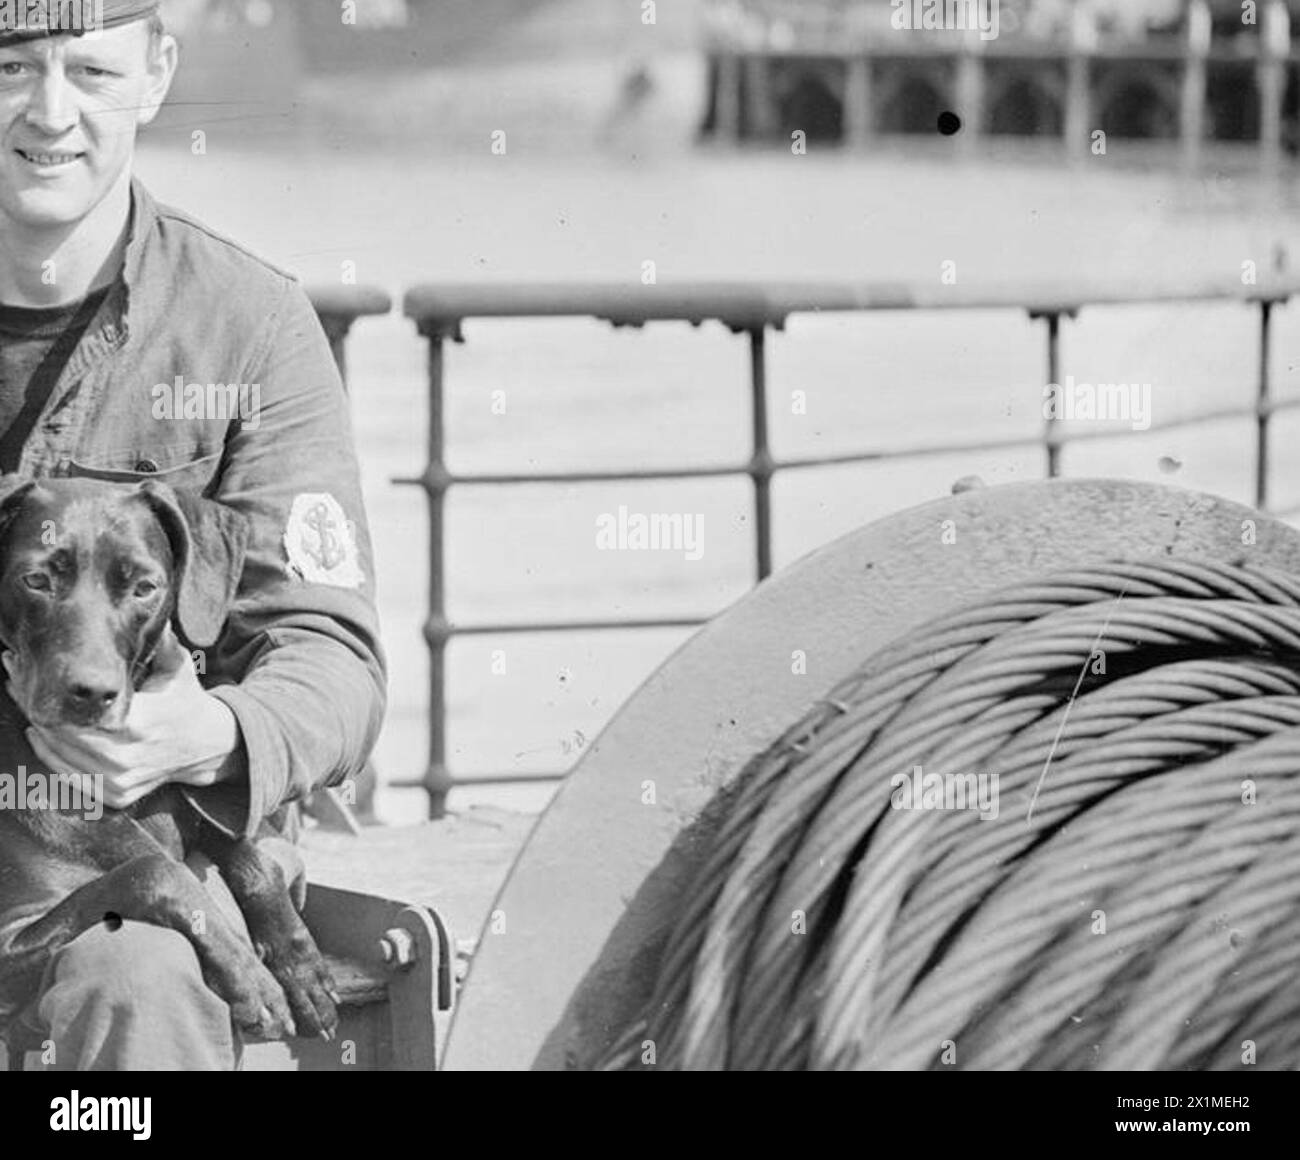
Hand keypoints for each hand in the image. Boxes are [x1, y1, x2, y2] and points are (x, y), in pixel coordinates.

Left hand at [23, 632, 245, 809]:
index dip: (48, 693)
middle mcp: (126, 758)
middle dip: (35, 706)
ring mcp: (120, 781)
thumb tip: (144, 605)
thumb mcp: (179, 668)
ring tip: (23, 701)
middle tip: (16, 679)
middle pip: (60, 736)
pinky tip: (39, 735)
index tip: (27, 669)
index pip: (75, 716)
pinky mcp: (116, 795)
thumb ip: (161, 641)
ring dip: (37, 730)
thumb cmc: (187, 701)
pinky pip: (69, 778)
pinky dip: (50, 756)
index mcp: (139, 724)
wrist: (208, 745)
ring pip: (59, 757)